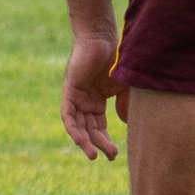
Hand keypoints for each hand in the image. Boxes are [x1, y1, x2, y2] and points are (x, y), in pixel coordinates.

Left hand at [60, 34, 122, 159]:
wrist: (104, 38)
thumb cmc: (116, 58)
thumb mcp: (125, 87)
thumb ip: (126, 105)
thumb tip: (126, 124)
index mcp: (97, 102)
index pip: (99, 127)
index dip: (106, 141)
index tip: (115, 154)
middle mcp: (85, 102)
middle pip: (90, 129)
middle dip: (99, 144)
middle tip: (111, 156)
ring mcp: (76, 97)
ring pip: (78, 125)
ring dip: (84, 141)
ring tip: (93, 155)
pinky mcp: (69, 91)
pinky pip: (68, 114)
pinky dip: (73, 127)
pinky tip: (80, 140)